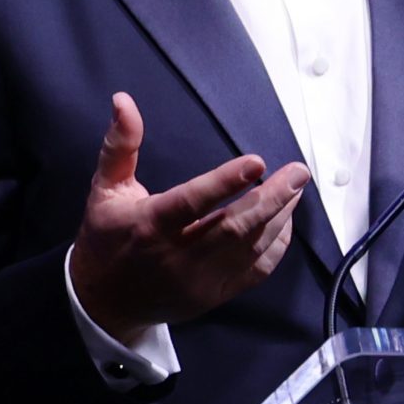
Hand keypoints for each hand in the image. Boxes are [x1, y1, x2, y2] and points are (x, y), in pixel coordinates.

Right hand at [69, 93, 309, 344]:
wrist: (105, 302)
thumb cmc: (107, 237)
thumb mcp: (105, 189)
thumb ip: (120, 145)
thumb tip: (123, 101)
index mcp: (150, 225)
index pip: (192, 202)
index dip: (225, 182)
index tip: (256, 163)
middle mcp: (177, 256)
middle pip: (233, 227)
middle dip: (271, 198)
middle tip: (298, 172)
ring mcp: (200, 280)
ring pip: (250, 248)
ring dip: (279, 216)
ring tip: (296, 188)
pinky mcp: (215, 295)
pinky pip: (256, 271)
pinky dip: (276, 245)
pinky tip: (285, 220)